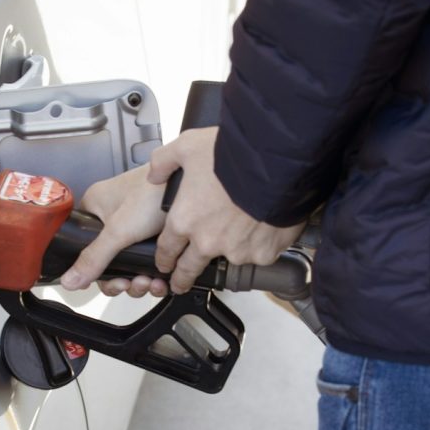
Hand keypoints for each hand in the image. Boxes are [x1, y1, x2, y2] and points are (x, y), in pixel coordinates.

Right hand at [59, 165, 169, 296]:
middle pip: (109, 261)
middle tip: (133, 283)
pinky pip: (148, 260)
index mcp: (95, 208)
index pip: (84, 248)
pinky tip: (161, 279)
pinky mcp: (155, 231)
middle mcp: (113, 216)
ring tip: (151, 281)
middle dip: (123, 279)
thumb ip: (94, 258)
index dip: (96, 272)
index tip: (113, 282)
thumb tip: (70, 280)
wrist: (193, 184)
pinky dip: (154, 274)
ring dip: (140, 280)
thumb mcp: (119, 230)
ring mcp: (135, 225)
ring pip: (130, 264)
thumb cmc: (155, 191)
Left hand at [148, 127, 304, 293]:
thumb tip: (154, 174)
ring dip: (229, 251)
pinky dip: (259, 245)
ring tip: (239, 234)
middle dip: (182, 279)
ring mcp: (236, 250)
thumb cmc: (232, 154)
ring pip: (228, 259)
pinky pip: (258, 255)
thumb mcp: (187, 146)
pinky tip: (262, 227)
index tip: (165, 263)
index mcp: (185, 220)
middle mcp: (207, 241)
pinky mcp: (262, 253)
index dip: (163, 258)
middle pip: (188, 269)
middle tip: (181, 283)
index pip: (166, 249)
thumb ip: (164, 162)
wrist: (275, 164)